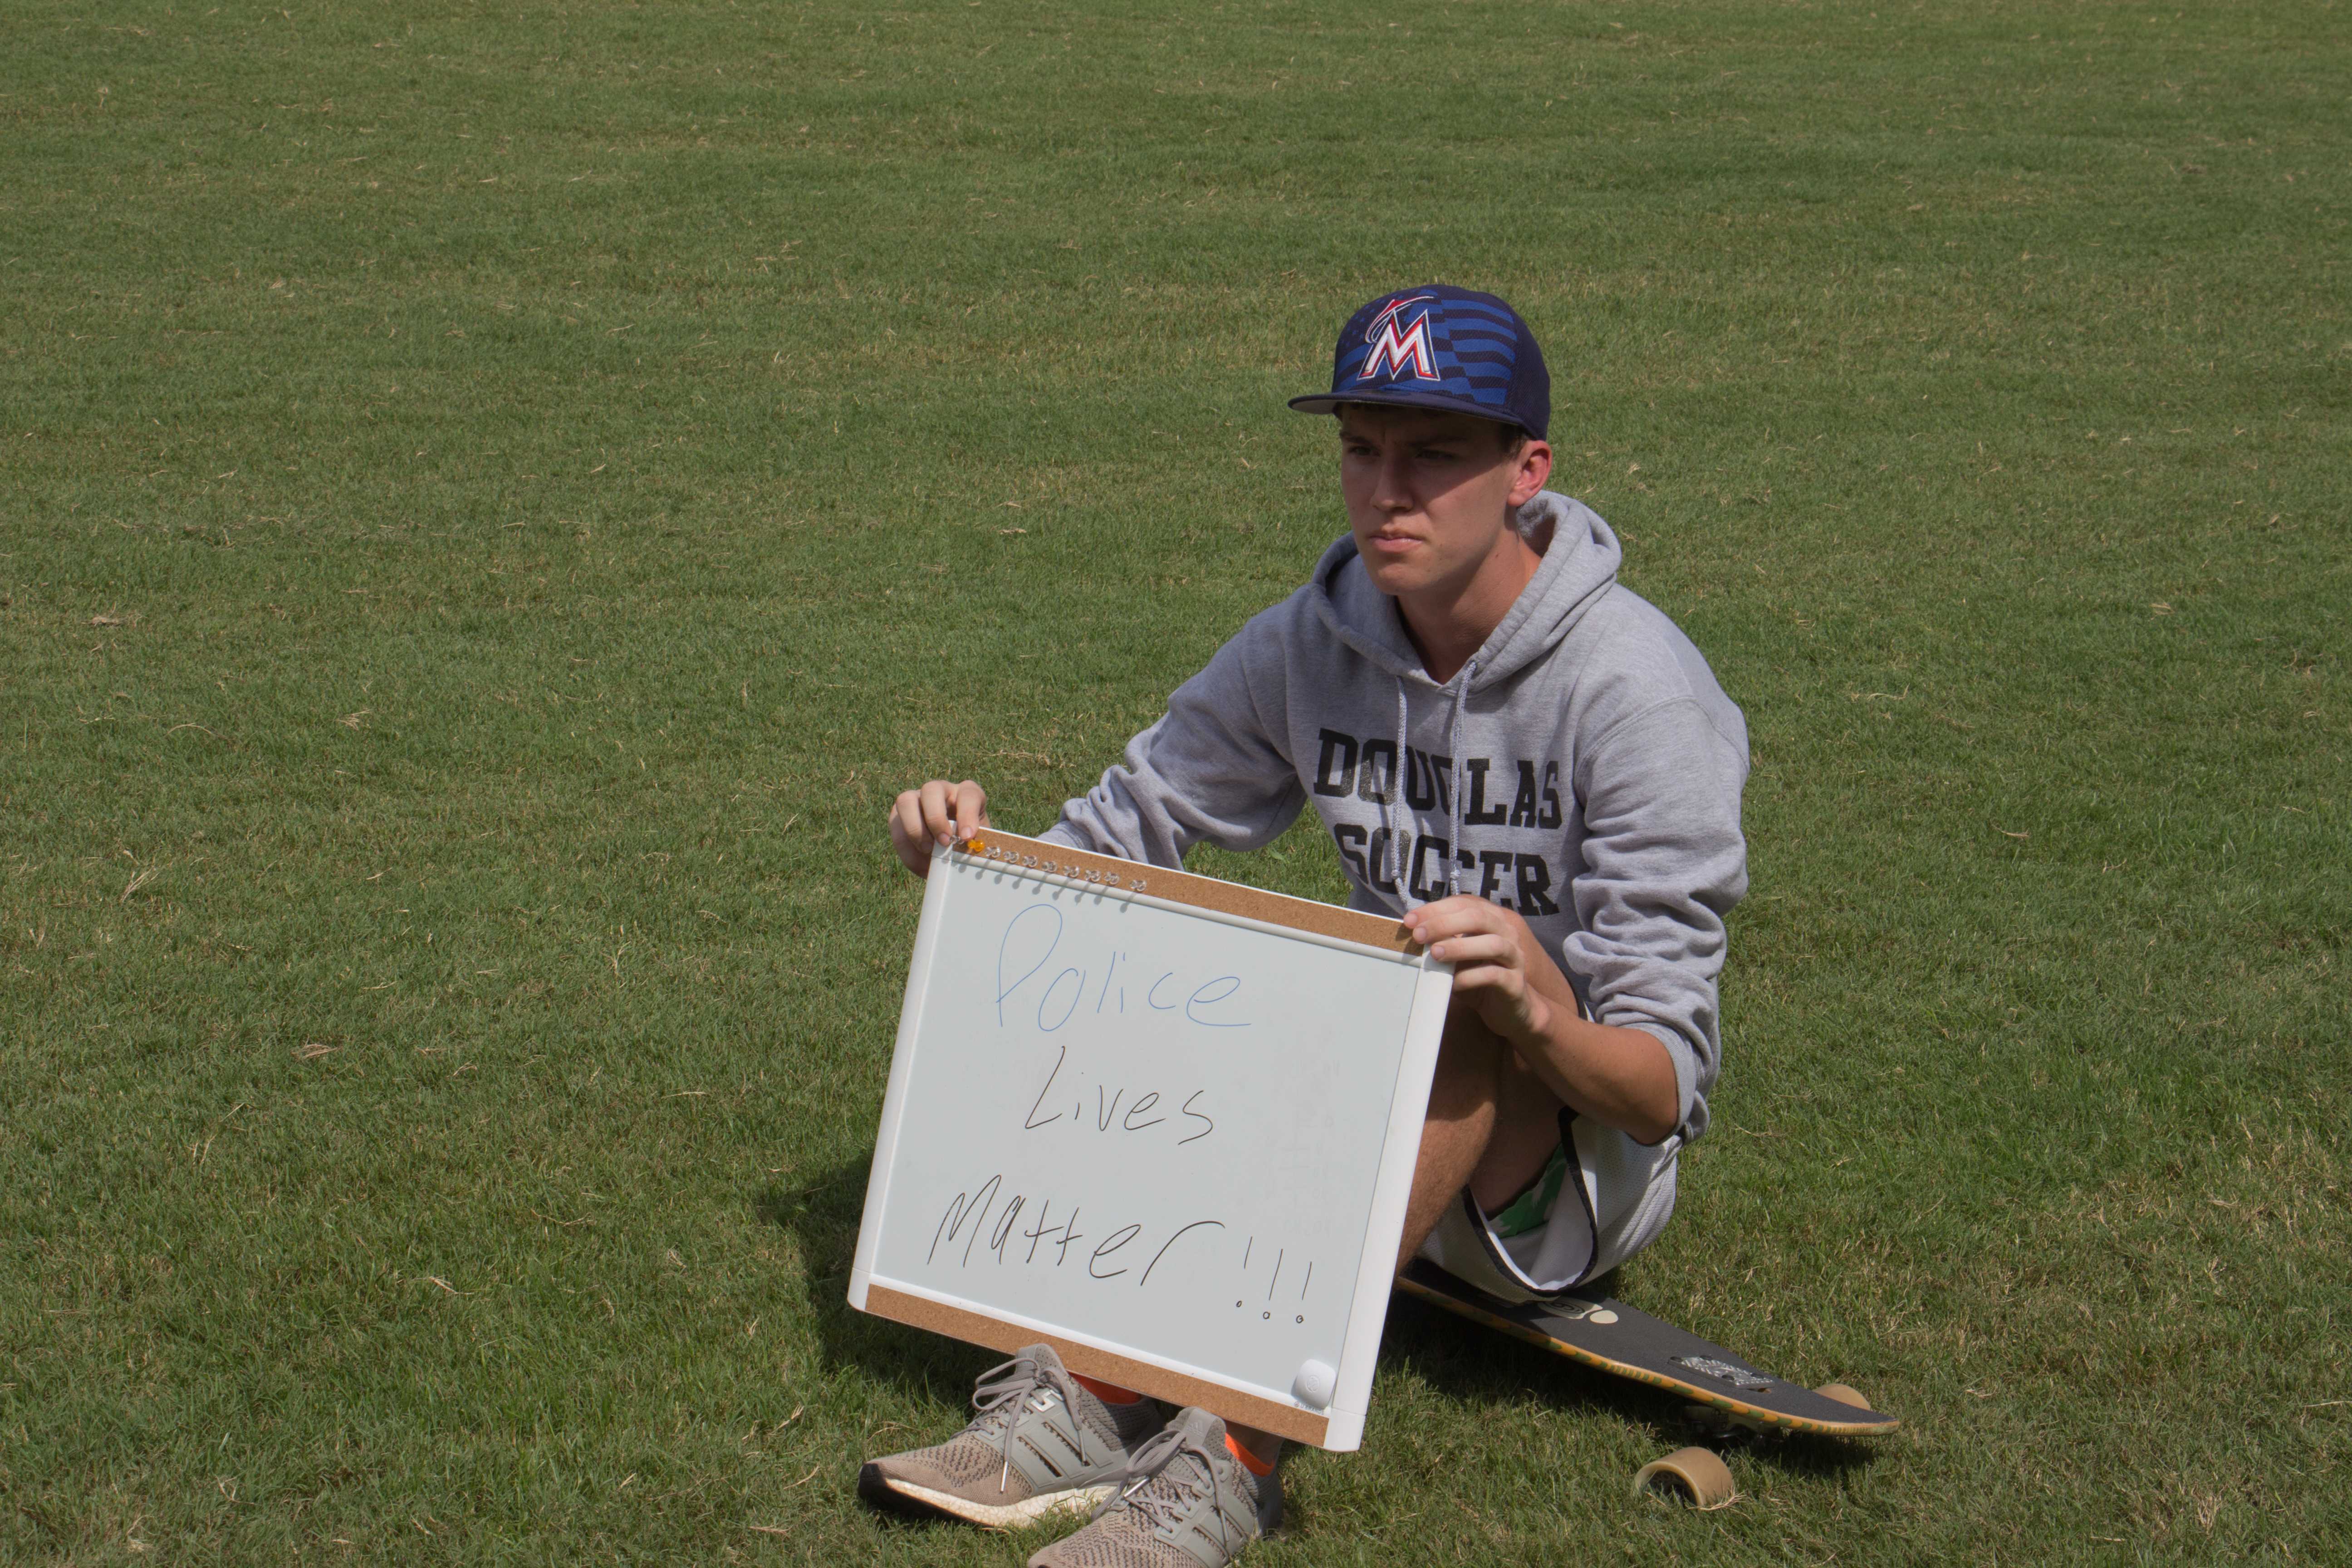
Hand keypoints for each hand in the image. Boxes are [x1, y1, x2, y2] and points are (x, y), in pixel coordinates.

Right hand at [888, 778, 989, 877]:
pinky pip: (895, 825)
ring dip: (914, 828)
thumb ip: (970, 845)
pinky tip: (919, 864)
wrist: (954, 850)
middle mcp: (941, 790)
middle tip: (944, 842)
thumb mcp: (975, 843)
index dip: (967, 814)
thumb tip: (959, 855)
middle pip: (931, 790)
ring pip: (905, 800)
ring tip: (927, 850)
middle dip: (935, 818)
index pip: (968, 794)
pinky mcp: (901, 813)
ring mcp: (918, 799)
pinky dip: (906, 848)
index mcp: (966, 793)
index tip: (966, 837)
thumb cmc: (968, 843)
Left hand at [1400, 896, 1565, 1049]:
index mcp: (1491, 920)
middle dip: (1444, 923)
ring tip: (1435, 954)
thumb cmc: (1477, 978)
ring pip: (1492, 944)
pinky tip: (1452, 983)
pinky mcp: (1515, 983)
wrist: (1509, 1010)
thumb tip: (1410, 933)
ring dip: (1460, 947)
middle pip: (1478, 918)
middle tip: (1419, 935)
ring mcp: (1514, 958)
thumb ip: (1441, 942)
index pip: (1464, 904)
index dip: (1436, 909)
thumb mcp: (1457, 957)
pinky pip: (1494, 975)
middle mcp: (1506, 933)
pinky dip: (1471, 977)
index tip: (1410, 920)